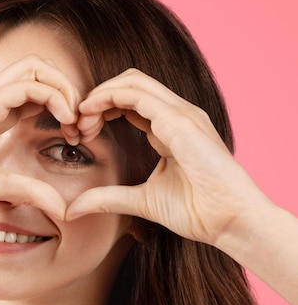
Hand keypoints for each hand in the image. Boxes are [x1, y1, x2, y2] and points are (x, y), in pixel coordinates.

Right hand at [0, 55, 80, 218]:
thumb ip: (30, 190)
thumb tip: (62, 209)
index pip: (41, 92)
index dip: (66, 109)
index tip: (78, 138)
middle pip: (43, 70)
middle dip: (71, 91)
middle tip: (82, 124)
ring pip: (38, 67)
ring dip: (65, 88)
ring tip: (75, 119)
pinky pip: (29, 84)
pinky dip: (55, 95)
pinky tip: (65, 119)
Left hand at [67, 69, 267, 246]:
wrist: (232, 222)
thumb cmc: (198, 212)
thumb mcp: (141, 201)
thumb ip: (108, 198)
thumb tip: (73, 208)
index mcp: (170, 128)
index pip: (130, 102)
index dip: (100, 111)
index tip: (80, 134)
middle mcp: (177, 114)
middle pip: (129, 84)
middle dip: (97, 99)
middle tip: (76, 125)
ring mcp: (181, 114)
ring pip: (131, 82)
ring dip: (99, 96)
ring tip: (80, 120)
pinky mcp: (180, 121)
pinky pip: (137, 95)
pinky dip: (108, 98)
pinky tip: (90, 115)